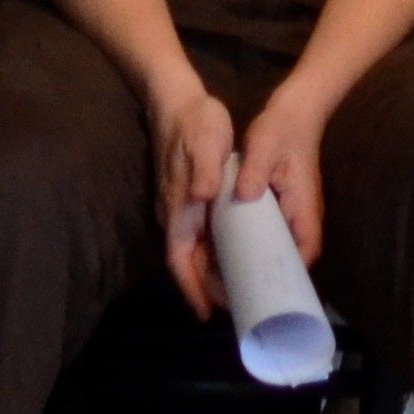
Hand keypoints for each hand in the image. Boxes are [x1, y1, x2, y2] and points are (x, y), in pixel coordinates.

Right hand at [154, 82, 237, 315]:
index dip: (192, 288)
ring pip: (194, 250)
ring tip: (239, 288)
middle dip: (206, 287)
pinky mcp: (189, 197)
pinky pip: (200, 234)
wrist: (177, 100)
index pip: (180, 260)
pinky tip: (236, 254)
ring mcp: (180, 207)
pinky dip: (215, 250)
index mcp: (178, 208)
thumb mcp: (205, 143)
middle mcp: (175, 214)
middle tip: (235, 306)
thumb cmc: (194, 122)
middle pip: (188, 262)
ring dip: (211, 271)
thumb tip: (204, 198)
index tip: (207, 313)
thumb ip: (204, 172)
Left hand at [235, 84, 331, 271]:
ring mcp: (291, 212)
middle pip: (290, 257)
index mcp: (303, 206)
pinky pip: (267, 236)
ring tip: (223, 283)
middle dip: (266, 278)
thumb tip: (244, 196)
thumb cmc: (282, 130)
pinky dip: (249, 250)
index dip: (289, 273)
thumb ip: (255, 172)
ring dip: (255, 266)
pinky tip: (224, 254)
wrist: (293, 112)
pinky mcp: (279, 207)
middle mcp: (300, 214)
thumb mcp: (264, 147)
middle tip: (233, 294)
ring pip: (278, 249)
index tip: (263, 289)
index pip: (307, 249)